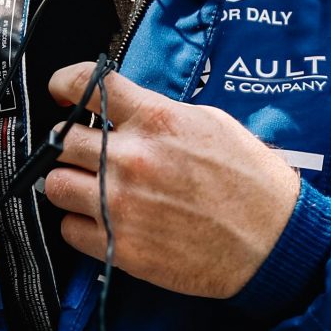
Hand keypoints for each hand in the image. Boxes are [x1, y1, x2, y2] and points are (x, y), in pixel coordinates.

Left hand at [39, 63, 300, 299]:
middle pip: (61, 140)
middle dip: (71, 144)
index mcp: (157, 120)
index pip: (86, 85)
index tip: (61, 91)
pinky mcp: (120, 246)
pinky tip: (101, 222)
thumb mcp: (213, 124)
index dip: (65, 84)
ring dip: (69, 185)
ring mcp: (121, 204)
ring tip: (91, 190)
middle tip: (85, 154)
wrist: (275, 243)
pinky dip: (80, 225)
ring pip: (55, 185)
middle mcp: (132, 158)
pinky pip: (69, 229)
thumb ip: (161, 115)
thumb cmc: (253, 183)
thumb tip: (126, 110)